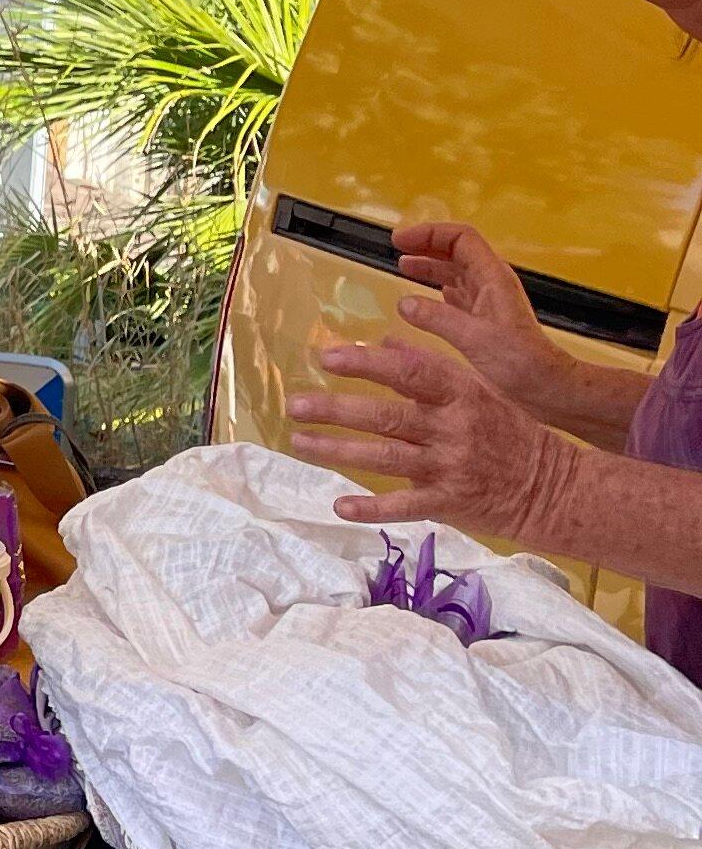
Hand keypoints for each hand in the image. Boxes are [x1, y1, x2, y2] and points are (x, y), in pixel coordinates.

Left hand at [287, 331, 585, 543]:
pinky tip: (339, 506)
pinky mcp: (449, 502)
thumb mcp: (479, 388)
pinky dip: (371, 507)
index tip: (327, 357)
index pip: (409, 372)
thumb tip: (384, 342)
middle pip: (387, 415)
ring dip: (337, 450)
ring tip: (299, 442)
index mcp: (461, 393)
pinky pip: (404, 506)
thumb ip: (430, 366)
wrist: (554, 486)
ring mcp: (450, 466)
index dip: (367, 364)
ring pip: (385, 457)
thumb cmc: (511, 431)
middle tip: (295, 404)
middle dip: (336, 409)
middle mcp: (453, 427)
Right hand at [388, 221, 576, 419]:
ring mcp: (489, 300)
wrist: (546, 386)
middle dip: (426, 245)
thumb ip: (437, 318)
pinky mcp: (485, 319)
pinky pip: (457, 293)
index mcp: (492, 278)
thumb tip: (404, 303)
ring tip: (404, 266)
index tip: (400, 240)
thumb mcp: (474, 338)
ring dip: (430, 265)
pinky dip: (436, 289)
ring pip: (456, 271)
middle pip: (456, 250)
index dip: (429, 233)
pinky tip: (423, 298)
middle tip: (397, 248)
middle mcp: (491, 283)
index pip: (460, 238)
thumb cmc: (521, 361)